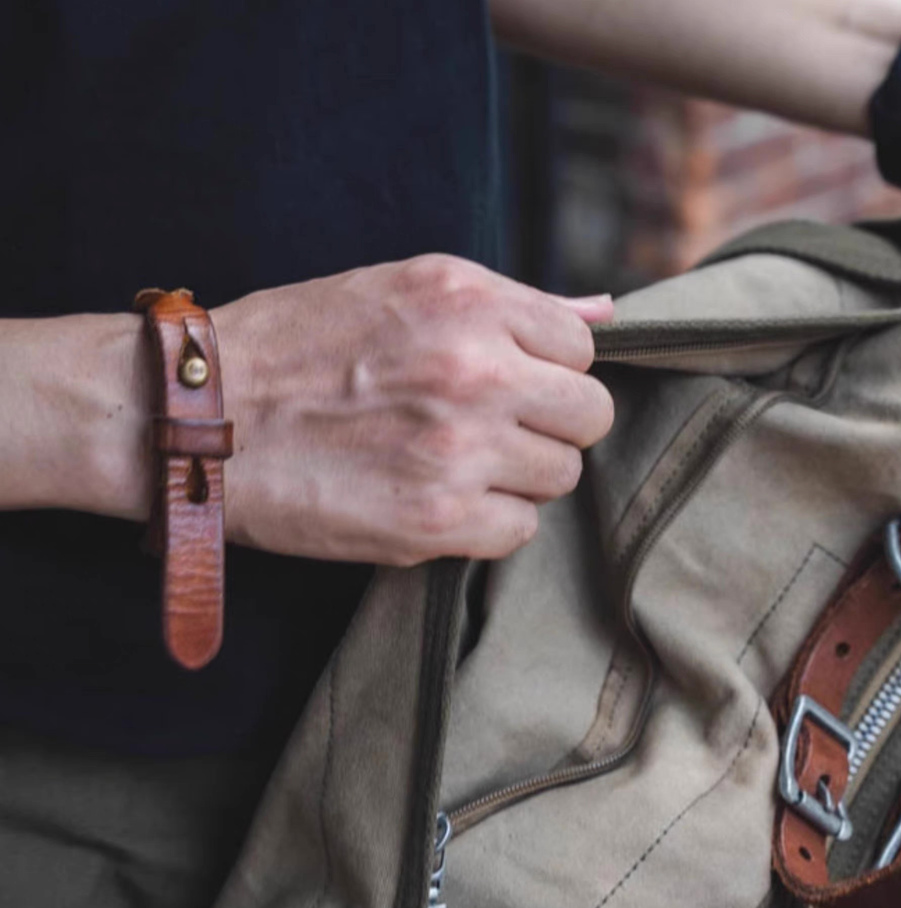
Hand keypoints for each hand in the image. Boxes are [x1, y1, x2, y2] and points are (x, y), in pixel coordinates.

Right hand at [211, 256, 614, 564]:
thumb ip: (508, 303)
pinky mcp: (437, 519)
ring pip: (559, 477)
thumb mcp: (397, 289)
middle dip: (550, 427)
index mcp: (465, 299)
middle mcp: (474, 369)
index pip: (581, 346)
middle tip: (494, 432)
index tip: (511, 385)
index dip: (550, 371)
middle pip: (588, 415)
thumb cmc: (293, 348)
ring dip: (518, 478)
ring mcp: (459, 448)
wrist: (201, 417)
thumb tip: (605, 310)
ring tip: (452, 466)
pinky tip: (437, 503)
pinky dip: (487, 526)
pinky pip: (518, 532)